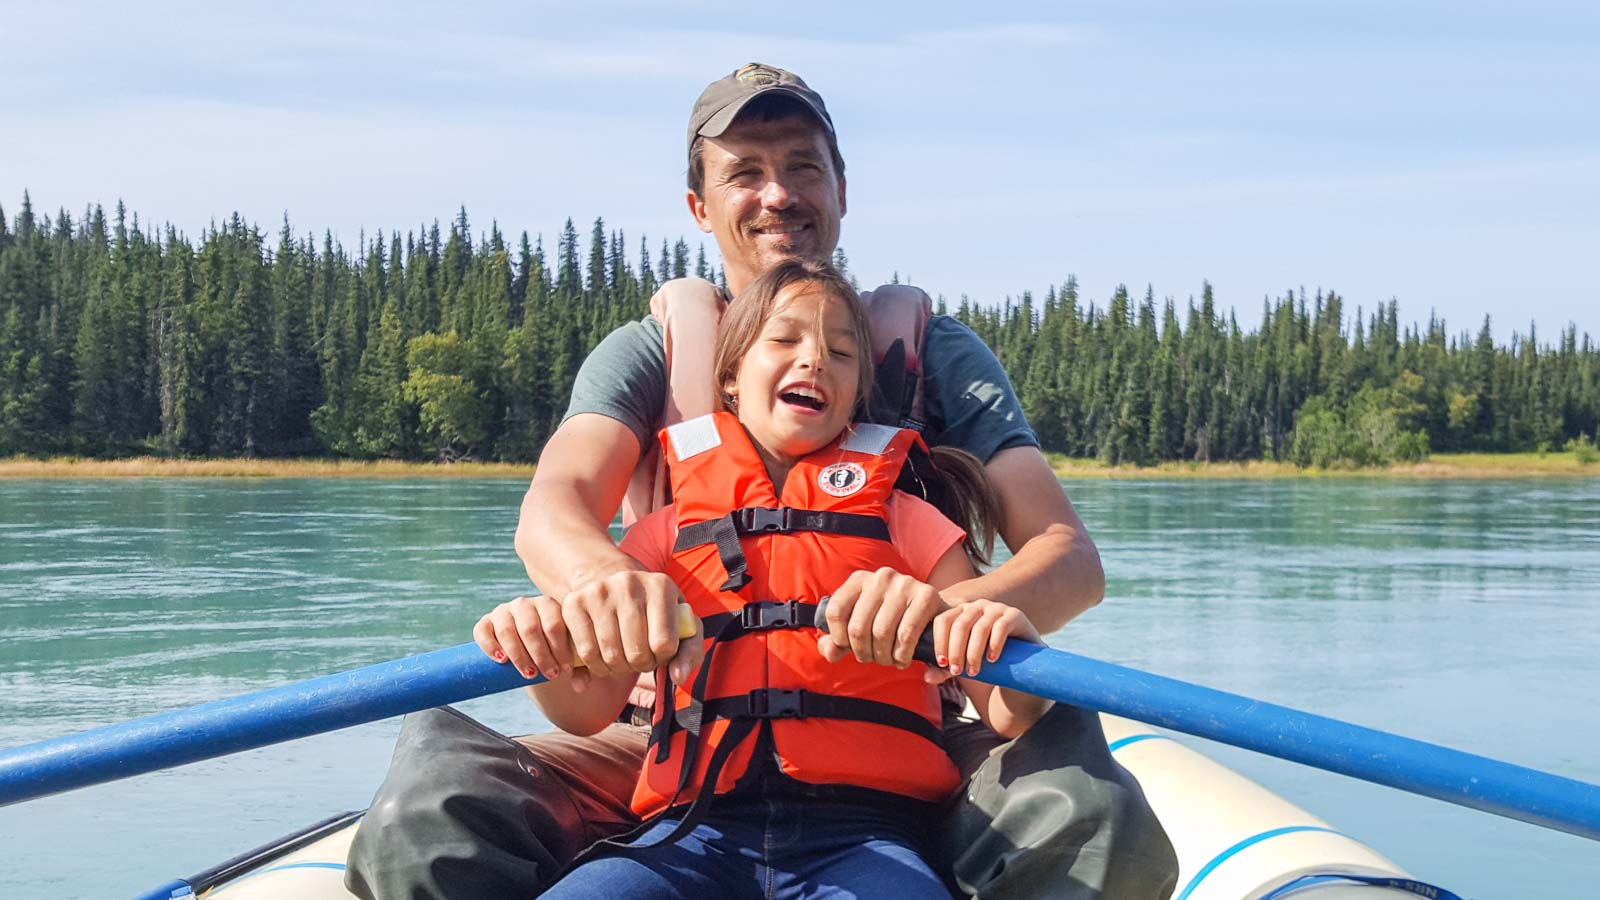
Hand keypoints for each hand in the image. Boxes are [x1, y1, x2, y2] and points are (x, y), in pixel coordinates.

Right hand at [475, 570, 703, 689]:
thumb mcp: (681, 626)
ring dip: (617, 670)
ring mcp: (599, 591)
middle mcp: (629, 583)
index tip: (659, 652)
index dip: (663, 659)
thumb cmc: (654, 613)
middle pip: (637, 653)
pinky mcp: (574, 602)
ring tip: (623, 660)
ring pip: (611, 655)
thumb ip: (690, 653)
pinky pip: (586, 652)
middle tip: (639, 660)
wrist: (614, 585)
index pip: (665, 644)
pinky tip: (603, 660)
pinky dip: (595, 666)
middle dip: (640, 666)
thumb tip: (677, 677)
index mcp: (661, 586)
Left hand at [819, 567, 947, 668]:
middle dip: (863, 652)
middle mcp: (880, 577)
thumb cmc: (889, 621)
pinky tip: (902, 659)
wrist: (932, 612)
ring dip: (883, 657)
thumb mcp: (861, 627)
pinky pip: (906, 635)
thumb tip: (830, 652)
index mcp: (859, 579)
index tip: (849, 648)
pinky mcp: (926, 595)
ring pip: (881, 633)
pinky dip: (902, 655)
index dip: (838, 638)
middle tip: (872, 659)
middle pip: (858, 626)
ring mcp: (904, 584)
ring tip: (887, 660)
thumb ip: (838, 642)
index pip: (835, 611)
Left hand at [932, 599, 1039, 679]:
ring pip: (979, 628)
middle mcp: (976, 606)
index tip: (941, 663)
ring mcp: (996, 608)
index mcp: (960, 613)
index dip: (939, 642)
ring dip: (973, 653)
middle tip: (956, 672)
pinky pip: (1001, 627)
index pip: (942, 620)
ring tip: (974, 672)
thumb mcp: (963, 664)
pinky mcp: (1014, 615)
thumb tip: (927, 677)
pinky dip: (994, 645)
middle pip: (959, 625)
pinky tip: (992, 660)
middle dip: (955, 651)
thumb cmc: (986, 660)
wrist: (1021, 661)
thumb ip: (944, 670)